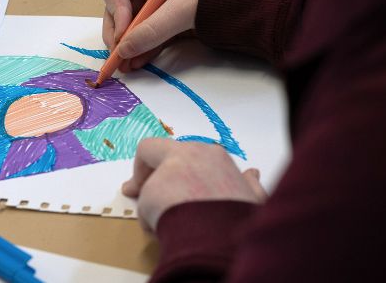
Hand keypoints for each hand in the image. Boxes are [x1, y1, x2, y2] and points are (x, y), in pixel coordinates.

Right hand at [101, 0, 212, 71]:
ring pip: (134, 26)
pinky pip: (149, 36)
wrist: (256, 2)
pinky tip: (139, 62)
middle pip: (121, 9)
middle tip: (119, 54)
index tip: (124, 34)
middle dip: (119, 33)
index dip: (116, 11)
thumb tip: (124, 50)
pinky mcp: (171, 22)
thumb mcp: (184, 8)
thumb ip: (153, 29)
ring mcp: (161, 4)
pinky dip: (143, 49)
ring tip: (127, 65)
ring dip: (129, 45)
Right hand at [122, 138, 266, 232]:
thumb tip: (152, 201)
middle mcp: (207, 153)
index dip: (137, 171)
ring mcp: (232, 170)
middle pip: (181, 155)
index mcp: (178, 152)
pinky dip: (234, 186)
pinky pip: (242, 181)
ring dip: (198, 180)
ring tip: (191, 205)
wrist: (214, 237)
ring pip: (211, 166)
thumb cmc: (174, 213)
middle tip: (160, 198)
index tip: (134, 193)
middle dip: (168, 174)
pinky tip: (232, 194)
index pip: (148, 148)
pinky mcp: (251, 191)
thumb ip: (146, 197)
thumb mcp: (146, 205)